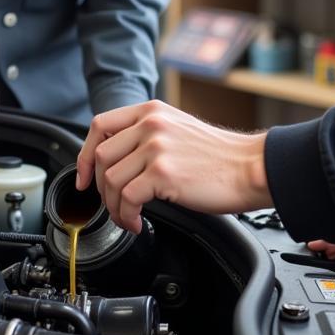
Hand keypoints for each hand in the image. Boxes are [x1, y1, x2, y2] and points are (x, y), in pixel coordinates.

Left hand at [76, 100, 271, 232]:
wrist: (251, 167)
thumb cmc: (220, 156)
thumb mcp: (178, 129)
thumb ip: (148, 135)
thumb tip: (119, 160)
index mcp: (151, 112)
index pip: (100, 125)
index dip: (84, 154)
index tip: (83, 177)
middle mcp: (150, 124)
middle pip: (100, 157)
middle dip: (100, 189)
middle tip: (113, 205)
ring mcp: (156, 147)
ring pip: (110, 180)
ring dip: (113, 207)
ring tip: (128, 217)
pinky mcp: (163, 172)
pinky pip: (126, 199)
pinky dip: (126, 216)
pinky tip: (138, 222)